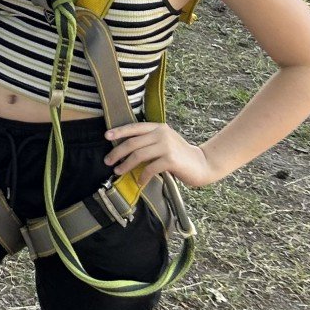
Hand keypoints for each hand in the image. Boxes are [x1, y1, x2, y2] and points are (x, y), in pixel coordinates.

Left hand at [103, 122, 220, 188]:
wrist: (203, 164)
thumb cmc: (180, 155)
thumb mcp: (165, 142)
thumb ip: (149, 141)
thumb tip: (124, 148)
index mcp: (158, 127)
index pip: (134, 127)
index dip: (119, 131)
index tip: (106, 136)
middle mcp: (162, 134)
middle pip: (132, 142)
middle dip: (117, 152)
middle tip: (108, 161)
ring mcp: (166, 146)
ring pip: (138, 155)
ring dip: (126, 165)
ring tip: (118, 171)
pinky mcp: (171, 160)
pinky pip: (149, 168)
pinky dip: (142, 176)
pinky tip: (139, 181)